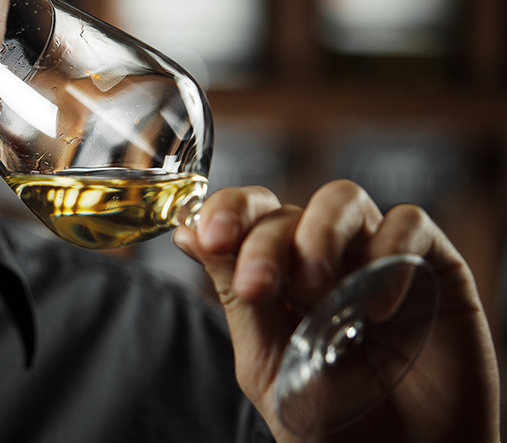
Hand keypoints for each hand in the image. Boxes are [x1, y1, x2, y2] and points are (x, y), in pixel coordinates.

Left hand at [172, 181, 498, 442]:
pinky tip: (375, 309)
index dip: (225, 213)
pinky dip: (388, 252)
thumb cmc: (334, 425)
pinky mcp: (432, 266)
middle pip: (285, 210)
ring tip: (315, 289)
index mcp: (276, 275)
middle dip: (262, 242)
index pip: (246, 216)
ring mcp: (375, 256)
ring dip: (316, 234)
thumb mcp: (270, 364)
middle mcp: (323, 256)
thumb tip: (188, 233)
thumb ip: (236, 298)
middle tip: (257, 285)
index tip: (209, 237)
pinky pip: (409, 225)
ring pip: (341, 200)